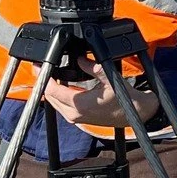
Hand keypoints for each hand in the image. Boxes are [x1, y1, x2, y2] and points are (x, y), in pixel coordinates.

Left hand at [43, 60, 159, 131]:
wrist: (136, 113)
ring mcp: (76, 118)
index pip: (51, 90)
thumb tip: (79, 58)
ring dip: (52, 89)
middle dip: (45, 82)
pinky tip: (64, 84)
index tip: (39, 66)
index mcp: (79, 104)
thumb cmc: (125, 99)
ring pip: (55, 103)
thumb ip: (90, 66)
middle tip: (43, 67)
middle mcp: (74, 114)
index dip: (42, 77)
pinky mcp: (79, 119)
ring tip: (52, 73)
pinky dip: (60, 95)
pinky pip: (62, 106)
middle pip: (49, 97)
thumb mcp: (108, 77)